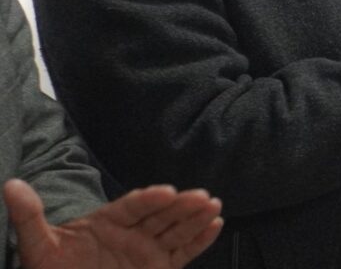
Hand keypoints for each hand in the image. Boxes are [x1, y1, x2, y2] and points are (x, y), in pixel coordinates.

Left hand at [6, 179, 221, 268]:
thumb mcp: (36, 245)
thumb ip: (29, 217)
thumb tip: (11, 186)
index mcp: (106, 221)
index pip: (132, 206)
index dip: (148, 199)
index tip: (165, 191)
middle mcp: (131, 233)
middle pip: (160, 215)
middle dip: (181, 206)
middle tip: (200, 196)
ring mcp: (147, 250)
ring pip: (176, 231)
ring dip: (196, 218)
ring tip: (213, 206)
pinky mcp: (158, 267)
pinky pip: (183, 253)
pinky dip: (200, 241)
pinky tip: (215, 226)